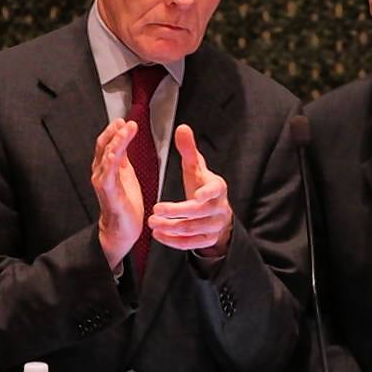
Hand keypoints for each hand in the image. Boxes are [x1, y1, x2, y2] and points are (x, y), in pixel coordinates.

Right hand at [91, 118, 142, 269]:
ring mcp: (102, 182)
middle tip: (124, 121)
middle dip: (113, 132)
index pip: (107, 144)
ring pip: (106, 156)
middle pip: (103, 146)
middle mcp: (101, 173)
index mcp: (106, 168)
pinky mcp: (108, 193)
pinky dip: (111, 161)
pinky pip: (108, 174)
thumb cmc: (124, 203)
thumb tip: (124, 139)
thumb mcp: (126, 174)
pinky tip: (116, 151)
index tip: (123, 120)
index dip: (113, 131)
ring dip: (116, 141)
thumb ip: (122, 158)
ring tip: (127, 129)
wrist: (122, 229)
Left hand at [149, 124, 232, 256]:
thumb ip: (189, 150)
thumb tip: (182, 127)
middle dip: (176, 212)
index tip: (194, 195)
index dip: (206, 193)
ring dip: (171, 227)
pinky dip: (174, 241)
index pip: (214, 190)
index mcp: (218, 187)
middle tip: (155, 210)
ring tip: (152, 223)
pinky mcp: (208, 239)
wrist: (217, 213)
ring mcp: (215, 225)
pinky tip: (159, 235)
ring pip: (193, 229)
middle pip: (198, 212)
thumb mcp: (197, 168)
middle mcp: (219, 207)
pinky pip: (191, 244)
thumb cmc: (203, 186)